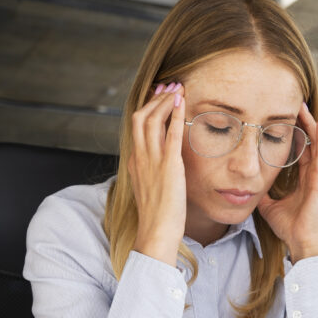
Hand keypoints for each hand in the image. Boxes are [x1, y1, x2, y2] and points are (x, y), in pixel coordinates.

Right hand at [128, 83, 187, 265]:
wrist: (156, 231)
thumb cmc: (159, 216)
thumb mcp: (152, 189)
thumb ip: (154, 173)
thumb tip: (164, 166)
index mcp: (135, 162)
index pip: (137, 127)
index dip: (148, 108)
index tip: (159, 97)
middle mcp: (139, 157)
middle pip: (140, 117)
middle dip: (154, 98)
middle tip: (168, 86)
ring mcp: (151, 161)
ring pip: (150, 120)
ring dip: (164, 101)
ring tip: (176, 89)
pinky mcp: (168, 167)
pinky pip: (169, 134)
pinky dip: (174, 115)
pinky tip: (182, 102)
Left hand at [258, 103, 317, 262]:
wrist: (300, 240)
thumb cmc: (289, 227)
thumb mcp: (269, 205)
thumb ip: (263, 194)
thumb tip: (250, 187)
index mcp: (303, 179)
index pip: (299, 150)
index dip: (294, 133)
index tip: (286, 118)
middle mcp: (313, 174)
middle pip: (308, 142)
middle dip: (303, 123)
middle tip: (295, 104)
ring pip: (316, 143)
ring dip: (311, 124)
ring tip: (305, 106)